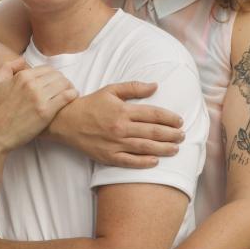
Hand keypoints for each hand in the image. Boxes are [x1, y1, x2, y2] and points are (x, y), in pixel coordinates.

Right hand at [0, 58, 77, 154]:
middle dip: (62, 80)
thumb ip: (7, 67)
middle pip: (57, 75)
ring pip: (64, 84)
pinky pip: (66, 97)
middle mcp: (31, 85)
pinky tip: (72, 97)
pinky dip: (72, 94)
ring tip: (69, 92)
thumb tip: (22, 60)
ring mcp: (39, 98)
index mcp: (22, 76)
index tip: (54, 82)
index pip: (47, 69)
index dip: (52, 75)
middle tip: (64, 88)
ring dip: (69, 87)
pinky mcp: (46, 112)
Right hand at [48, 81, 183, 167]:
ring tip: (176, 149)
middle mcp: (120, 127)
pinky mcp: (108, 156)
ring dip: (163, 148)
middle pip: (152, 131)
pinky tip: (155, 161)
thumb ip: (133, 87)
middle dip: (171, 134)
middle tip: (182, 135)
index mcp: (122, 110)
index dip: (169, 118)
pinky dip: (143, 162)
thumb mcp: (110, 90)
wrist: (66, 122)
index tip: (179, 121)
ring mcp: (114, 143)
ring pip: (145, 147)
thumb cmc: (90, 105)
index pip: (152, 114)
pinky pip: (129, 161)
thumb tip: (155, 86)